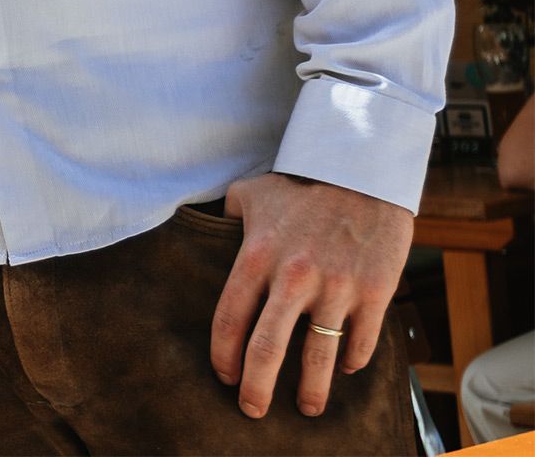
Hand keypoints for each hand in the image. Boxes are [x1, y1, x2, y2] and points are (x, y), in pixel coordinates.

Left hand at [210, 172, 411, 418]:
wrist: (362, 170)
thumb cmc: (300, 184)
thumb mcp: (250, 194)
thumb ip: (226, 219)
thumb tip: (205, 233)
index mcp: (256, 255)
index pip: (229, 319)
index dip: (223, 356)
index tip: (225, 376)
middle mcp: (293, 276)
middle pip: (268, 348)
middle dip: (257, 388)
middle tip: (252, 410)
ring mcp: (337, 287)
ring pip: (319, 356)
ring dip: (311, 390)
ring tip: (307, 407)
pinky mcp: (375, 292)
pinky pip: (361, 341)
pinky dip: (352, 361)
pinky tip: (344, 367)